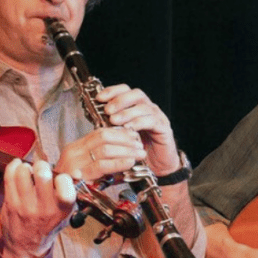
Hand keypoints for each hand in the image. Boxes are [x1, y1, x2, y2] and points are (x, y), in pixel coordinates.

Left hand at [0, 158, 75, 257]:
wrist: (26, 246)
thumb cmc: (47, 225)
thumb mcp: (65, 214)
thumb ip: (70, 193)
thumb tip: (77, 171)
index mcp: (62, 209)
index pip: (65, 185)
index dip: (62, 177)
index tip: (59, 178)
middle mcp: (44, 208)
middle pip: (42, 175)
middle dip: (42, 166)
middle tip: (41, 168)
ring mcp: (25, 205)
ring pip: (23, 173)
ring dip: (26, 167)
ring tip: (28, 170)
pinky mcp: (10, 203)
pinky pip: (10, 177)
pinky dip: (14, 167)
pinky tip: (18, 167)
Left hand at [57, 84, 181, 180]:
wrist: (157, 167)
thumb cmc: (138, 150)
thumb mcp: (120, 136)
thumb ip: (111, 125)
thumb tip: (93, 117)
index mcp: (137, 107)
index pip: (125, 91)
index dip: (112, 91)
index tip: (99, 98)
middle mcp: (148, 109)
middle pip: (136, 94)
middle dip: (120, 100)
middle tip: (108, 110)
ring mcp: (158, 117)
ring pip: (144, 107)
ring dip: (127, 112)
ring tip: (114, 120)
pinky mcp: (164, 128)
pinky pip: (152, 121)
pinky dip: (139, 123)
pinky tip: (129, 128)